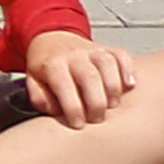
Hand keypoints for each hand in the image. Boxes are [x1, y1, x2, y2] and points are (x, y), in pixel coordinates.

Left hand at [22, 28, 136, 125]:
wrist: (52, 39)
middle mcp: (74, 55)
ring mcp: (92, 50)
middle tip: (96, 119)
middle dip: (96, 102)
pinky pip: (121, 55)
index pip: (63, 84)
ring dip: (113, 87)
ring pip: (107, 63)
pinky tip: (129, 85)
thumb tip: (55, 111)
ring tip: (112, 104)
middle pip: (89, 76)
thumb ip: (40, 98)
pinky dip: (128, 69)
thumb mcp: (33, 82)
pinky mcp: (108, 49)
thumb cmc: (46, 67)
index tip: (78, 124)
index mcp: (52, 64)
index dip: (72, 107)